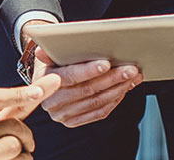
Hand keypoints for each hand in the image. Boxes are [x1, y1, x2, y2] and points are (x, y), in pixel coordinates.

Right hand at [24, 32, 139, 127]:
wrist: (46, 83)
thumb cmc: (52, 65)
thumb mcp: (48, 56)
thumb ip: (48, 52)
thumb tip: (41, 51)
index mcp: (44, 83)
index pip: (69, 77)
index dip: (88, 71)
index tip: (107, 63)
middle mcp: (52, 102)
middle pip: (87, 90)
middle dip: (112, 78)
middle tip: (130, 69)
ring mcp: (63, 115)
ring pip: (96, 102)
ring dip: (118, 89)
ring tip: (132, 77)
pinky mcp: (73, 122)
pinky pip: (98, 113)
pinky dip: (114, 100)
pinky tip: (125, 89)